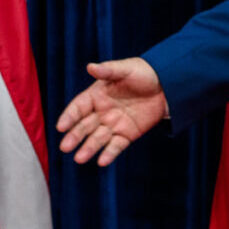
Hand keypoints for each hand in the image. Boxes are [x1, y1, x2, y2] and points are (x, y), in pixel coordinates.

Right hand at [54, 58, 168, 165]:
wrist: (168, 86)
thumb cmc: (143, 73)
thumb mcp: (126, 69)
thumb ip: (108, 70)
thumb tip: (90, 66)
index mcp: (96, 95)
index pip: (78, 107)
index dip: (69, 116)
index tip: (61, 126)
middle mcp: (101, 112)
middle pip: (84, 126)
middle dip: (74, 136)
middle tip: (65, 147)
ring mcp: (113, 124)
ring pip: (97, 139)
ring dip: (88, 148)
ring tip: (79, 159)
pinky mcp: (127, 135)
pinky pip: (116, 146)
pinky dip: (109, 153)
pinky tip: (102, 161)